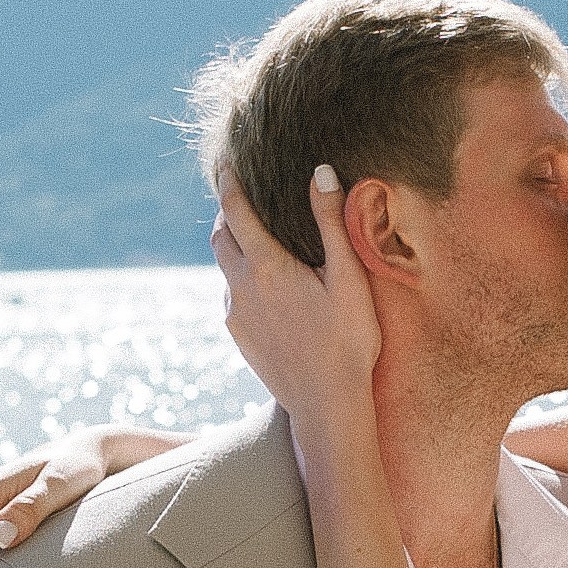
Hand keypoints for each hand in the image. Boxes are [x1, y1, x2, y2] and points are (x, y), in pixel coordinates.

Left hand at [211, 162, 380, 423]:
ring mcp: (236, 315)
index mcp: (266, 266)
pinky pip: (232, 295)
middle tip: (239, 195)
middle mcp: (241, 287)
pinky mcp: (239, 336)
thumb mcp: (347, 277)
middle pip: (220, 237)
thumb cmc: (347, 340)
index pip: (236, 210)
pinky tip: (264, 283)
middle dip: (226, 213)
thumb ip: (331, 223)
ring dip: (233, 246)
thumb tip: (320, 172)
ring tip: (253, 236)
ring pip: (224, 267)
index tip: (225, 162)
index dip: (229, 182)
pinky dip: (240, 276)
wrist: (326, 405)